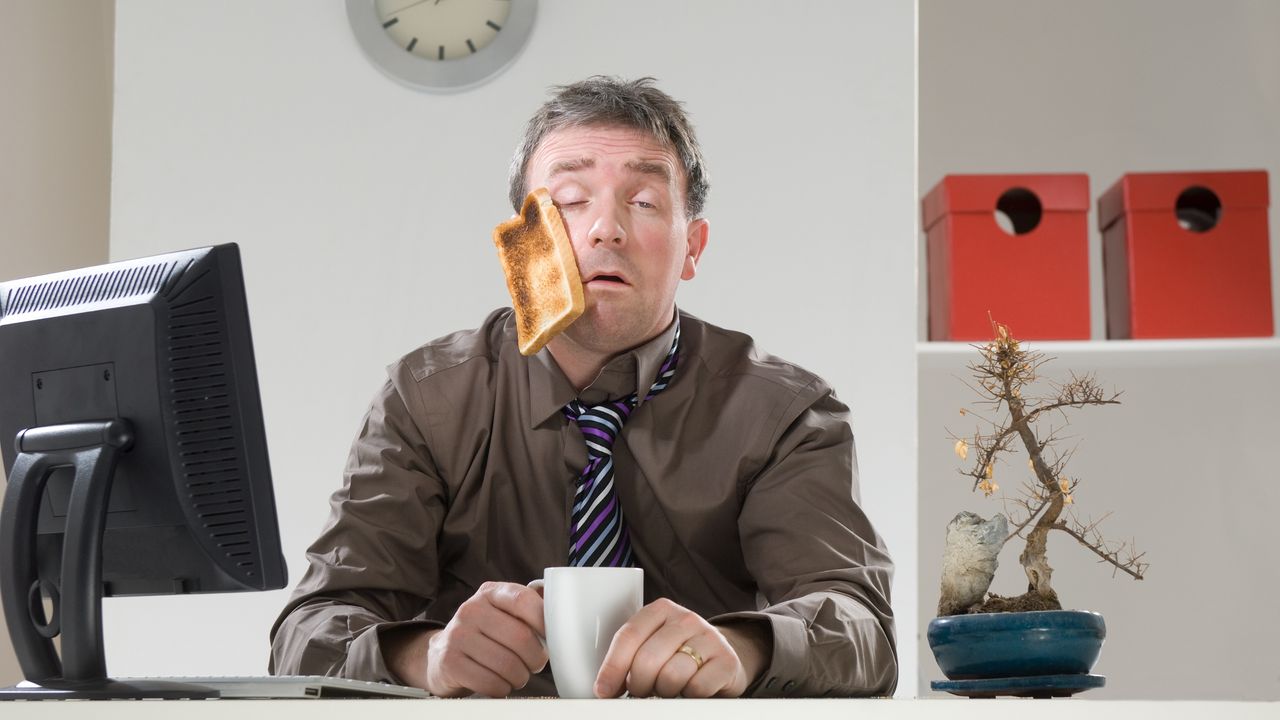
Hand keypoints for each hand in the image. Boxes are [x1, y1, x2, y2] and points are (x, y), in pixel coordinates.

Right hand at [389, 581, 547, 696]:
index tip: (552, 636)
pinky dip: (502, 688)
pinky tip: (500, 683)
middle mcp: (471, 609)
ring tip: (518, 675)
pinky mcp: (450, 662)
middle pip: (520, 637)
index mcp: (490, 593)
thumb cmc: (483, 634)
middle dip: (536, 658)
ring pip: (507, 664)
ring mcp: (458, 635)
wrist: (441, 655)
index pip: (524, 600)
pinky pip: (490, 682)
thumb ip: (528, 608)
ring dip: (520, 676)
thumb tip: (563, 613)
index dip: (544, 621)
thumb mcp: (502, 613)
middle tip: (535, 663)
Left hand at [593, 598, 765, 697]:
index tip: (603, 690)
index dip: (612, 667)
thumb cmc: (678, 653)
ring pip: (671, 676)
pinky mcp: (726, 660)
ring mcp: (709, 638)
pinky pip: (696, 688)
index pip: (628, 636)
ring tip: (665, 690)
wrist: (721, 656)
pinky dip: (687, 696)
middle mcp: (686, 619)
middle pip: (647, 659)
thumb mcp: (653, 644)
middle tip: (641, 692)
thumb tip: (605, 687)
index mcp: (660, 610)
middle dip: (638, 685)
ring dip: (663, 692)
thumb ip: (631, 656)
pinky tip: (687, 691)